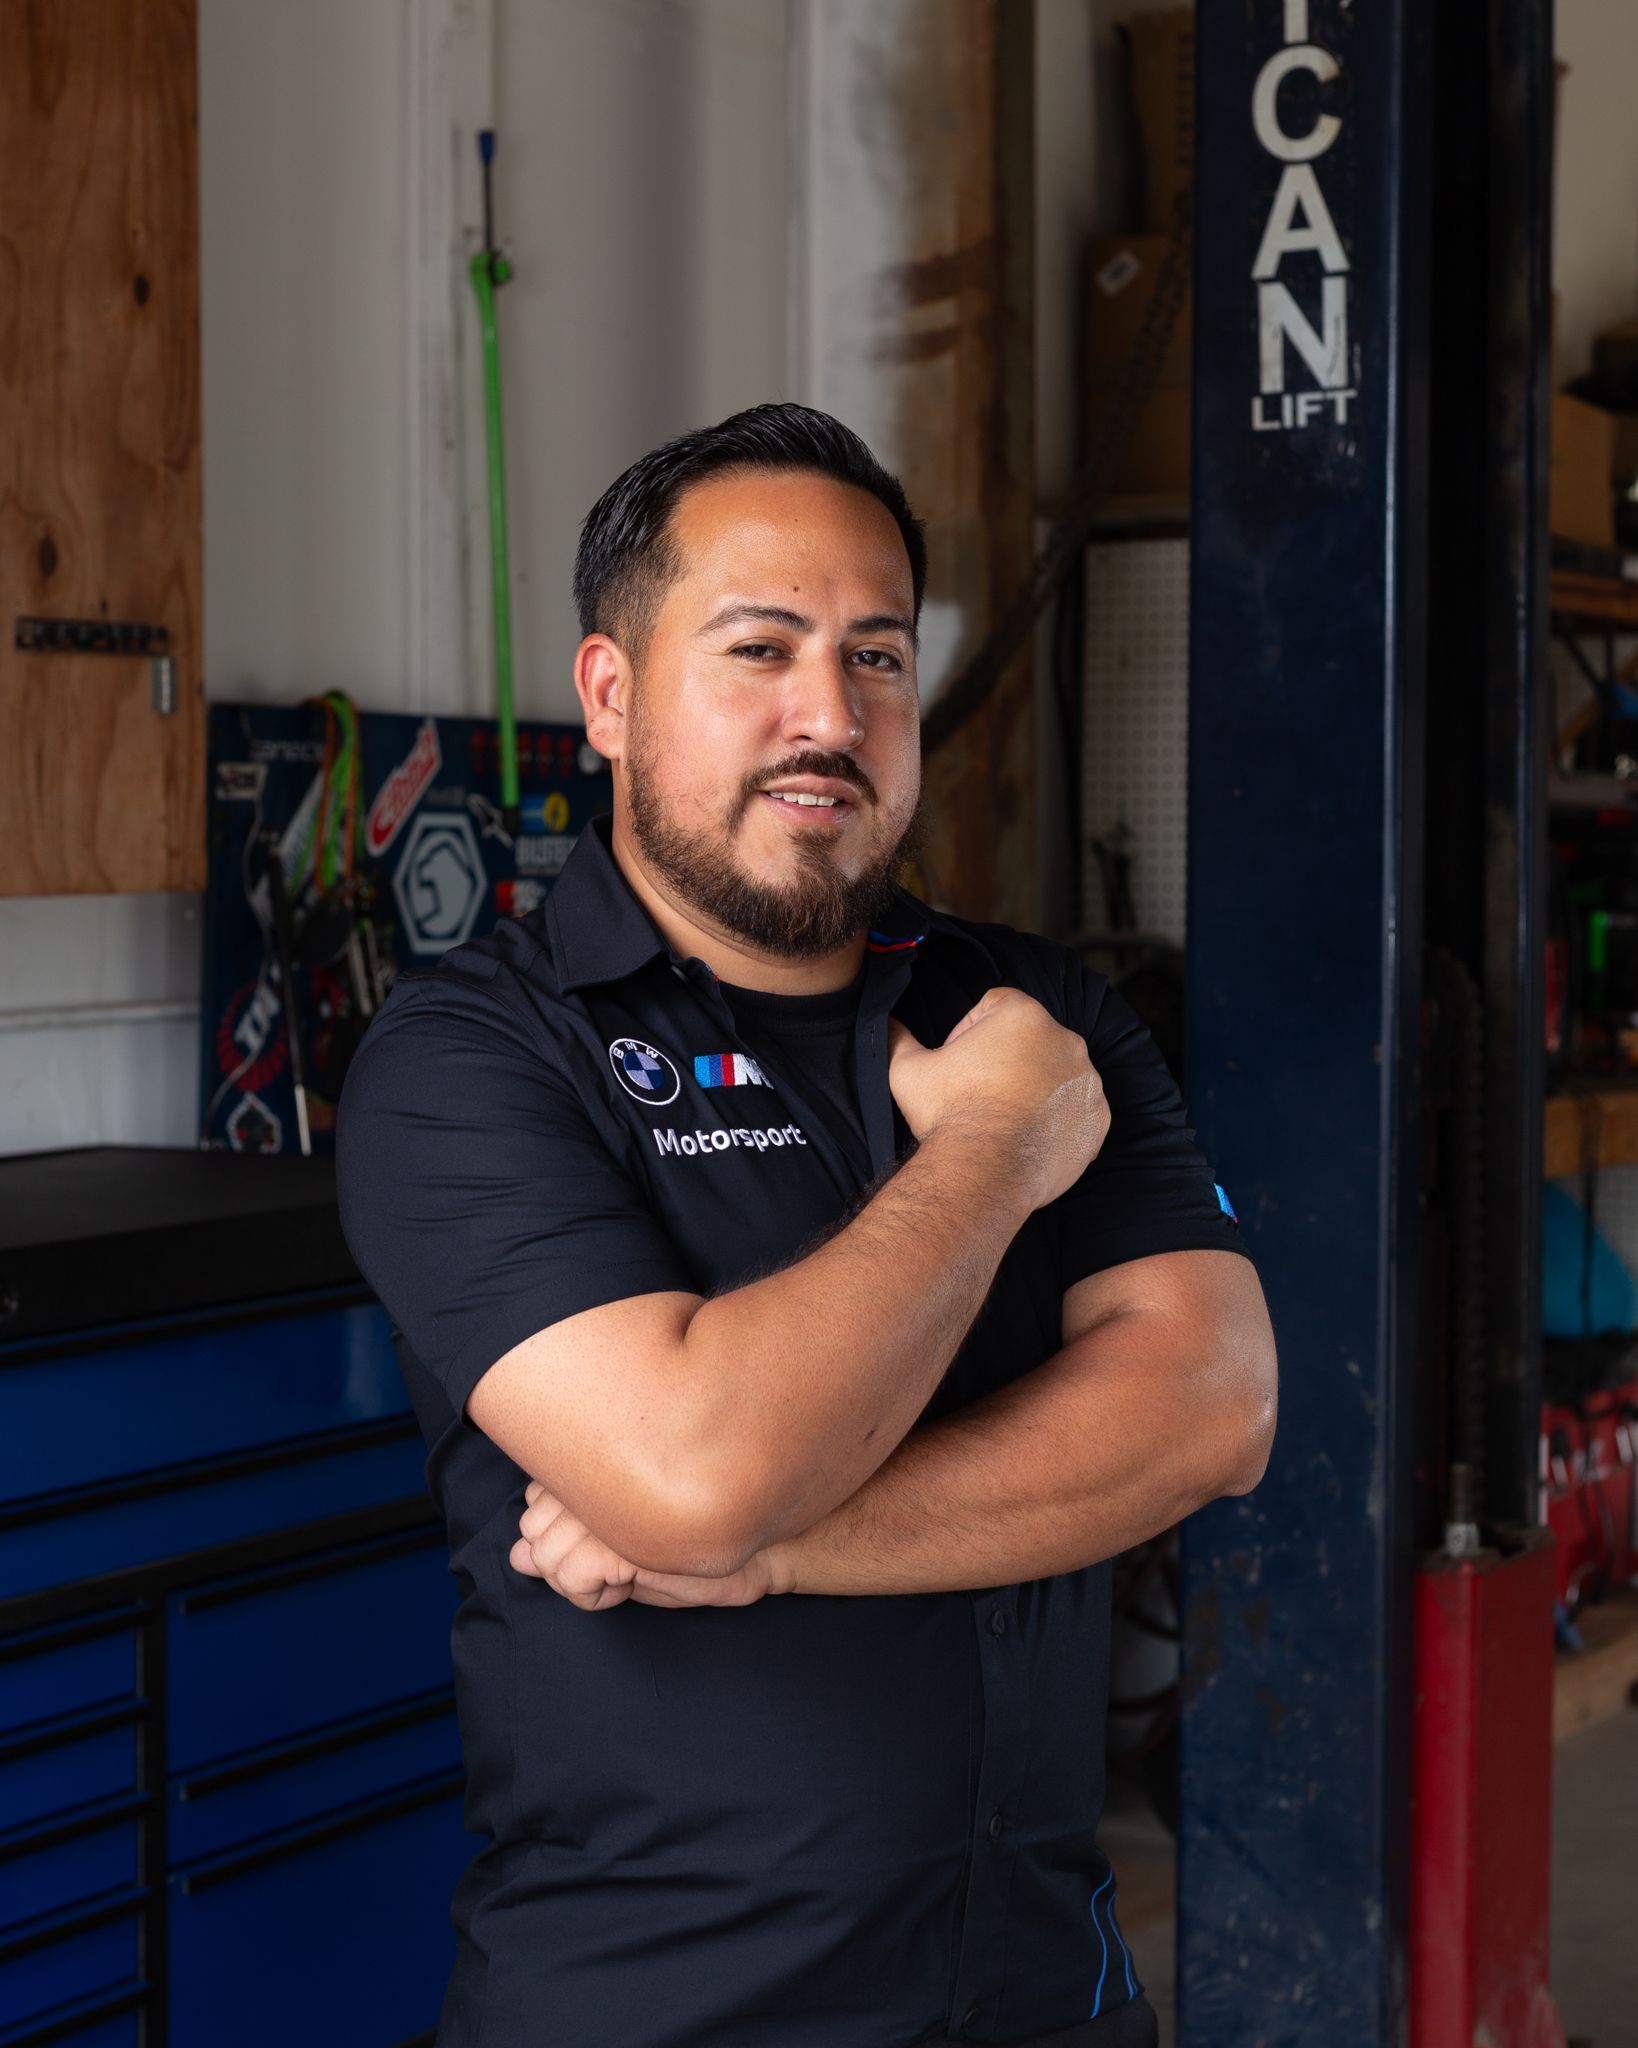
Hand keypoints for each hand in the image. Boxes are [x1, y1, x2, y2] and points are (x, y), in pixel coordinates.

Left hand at [510, 1482, 792, 1609]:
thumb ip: (567, 1546)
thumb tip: (515, 1555)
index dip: (556, 1538)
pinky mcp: (626, 1536)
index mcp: (602, 1462)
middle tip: (612, 1564)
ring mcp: (612, 1502)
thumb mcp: (624, 1547)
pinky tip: (625, 1585)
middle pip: (532, 1530)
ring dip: (578, 1582)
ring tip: (622, 1573)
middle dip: (561, 1564)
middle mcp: (603, 1471)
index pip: (533, 1502)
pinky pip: (572, 1576)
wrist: (765, 1546)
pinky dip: (592, 1595)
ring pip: (546, 1556)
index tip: (601, 1546)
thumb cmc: (698, 1543)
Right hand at [887, 986, 1108, 1210]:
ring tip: (1004, 1118)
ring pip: (1057, 1071)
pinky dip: (1058, 1118)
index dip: (970, 1030)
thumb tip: (887, 1024)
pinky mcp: (1097, 1118)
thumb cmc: (949, 1115)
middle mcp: (1065, 1040)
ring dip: (1035, 1086)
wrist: (985, 1173)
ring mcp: (1086, 1081)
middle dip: (1007, 1058)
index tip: (959, 1062)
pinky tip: (1028, 1136)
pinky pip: (1077, 1108)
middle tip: (980, 1093)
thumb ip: (898, 1039)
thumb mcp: (908, 1071)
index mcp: (1023, 1016)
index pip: (996, 1006)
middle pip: (1031, 1037)